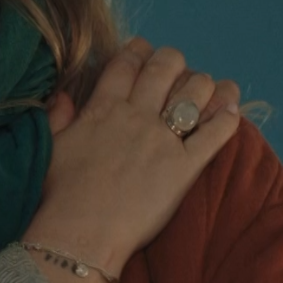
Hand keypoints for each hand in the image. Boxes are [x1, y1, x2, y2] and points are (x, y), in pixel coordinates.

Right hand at [25, 38, 241, 274]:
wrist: (82, 232)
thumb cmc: (60, 193)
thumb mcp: (51, 146)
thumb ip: (58, 117)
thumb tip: (62, 95)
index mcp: (103, 107)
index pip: (127, 63)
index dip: (140, 51)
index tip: (145, 52)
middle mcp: (137, 115)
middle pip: (165, 67)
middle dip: (174, 61)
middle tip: (177, 70)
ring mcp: (164, 139)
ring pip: (195, 92)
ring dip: (205, 84)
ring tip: (210, 88)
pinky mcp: (185, 167)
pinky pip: (216, 134)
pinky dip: (227, 117)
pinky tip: (231, 110)